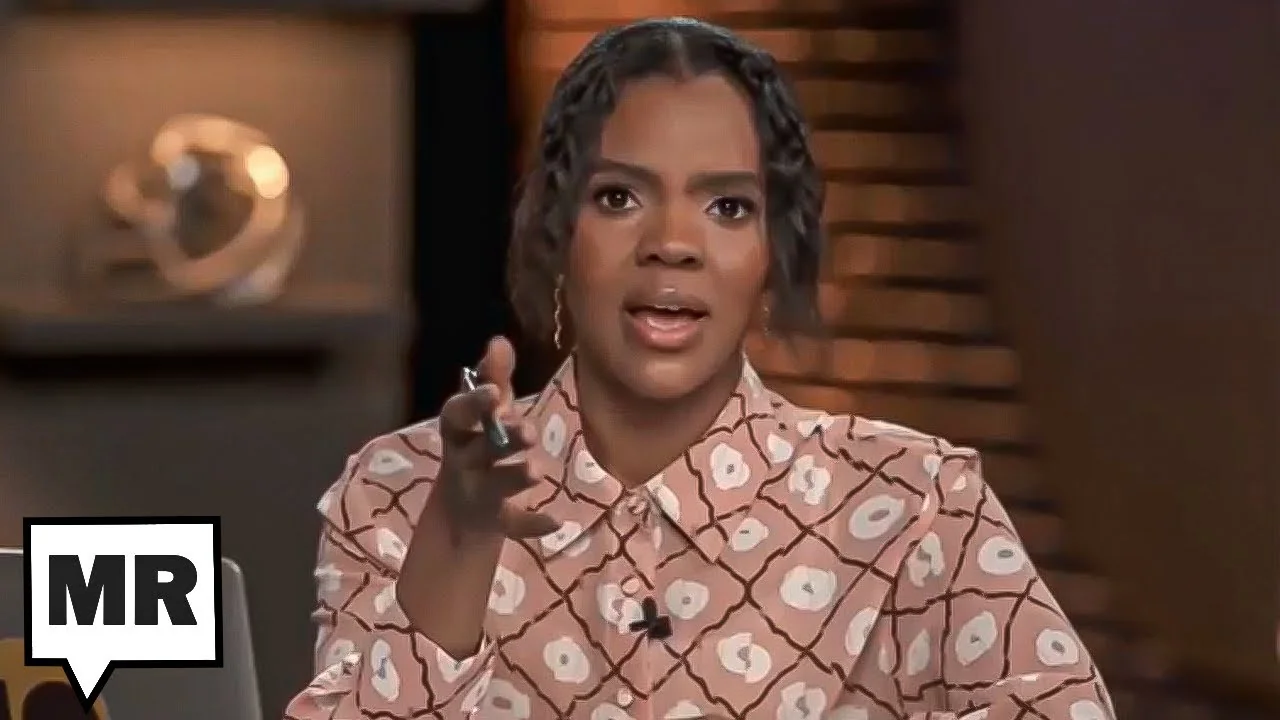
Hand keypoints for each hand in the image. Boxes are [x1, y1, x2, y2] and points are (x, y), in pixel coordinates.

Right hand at [436, 336, 559, 541]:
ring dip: (515, 477)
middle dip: (502, 440)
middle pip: (480, 450)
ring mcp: (477, 493)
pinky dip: (533, 524)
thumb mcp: (485, 412)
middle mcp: (464, 462)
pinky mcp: (494, 521)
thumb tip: (499, 339)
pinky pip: (512, 524)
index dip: (473, 403)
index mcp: (459, 432)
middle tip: (528, 431)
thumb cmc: (478, 444)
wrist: (459, 510)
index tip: (495, 391)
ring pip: (495, 486)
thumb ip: (494, 377)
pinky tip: (555, 522)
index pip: (458, 415)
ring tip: (538, 471)